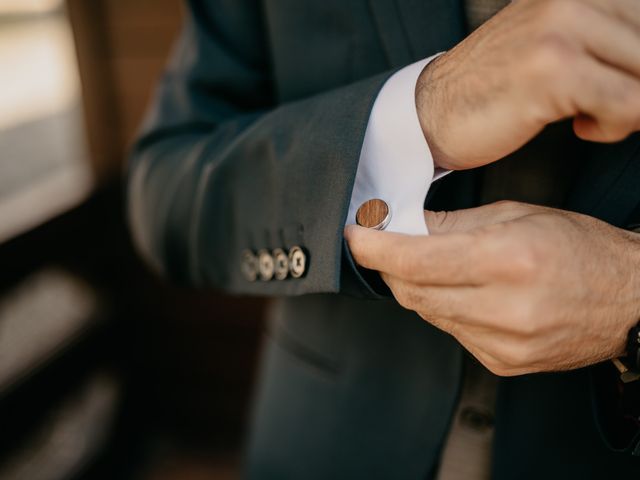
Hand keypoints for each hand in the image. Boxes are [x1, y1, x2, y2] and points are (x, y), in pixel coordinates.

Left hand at [345, 201, 639, 375]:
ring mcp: (503, 343)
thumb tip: (400, 224)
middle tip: (387, 243)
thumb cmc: (579, 248)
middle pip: (411, 291)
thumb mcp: (517, 215)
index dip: (374, 247)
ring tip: (435, 264)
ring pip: (426, 313)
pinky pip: (450, 331)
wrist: (630, 301)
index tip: (354, 234)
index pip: (414, 260)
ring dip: (417, 287)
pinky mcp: (503, 363)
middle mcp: (505, 308)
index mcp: (508, 260)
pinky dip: (443, 308)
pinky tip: (464, 292)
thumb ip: (452, 223)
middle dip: (391, 266)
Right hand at [417, 0, 639, 169]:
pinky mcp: (553, 71)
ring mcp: (561, 31)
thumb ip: (603, 38)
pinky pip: (629, 105)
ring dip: (630, 108)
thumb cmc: (492, 86)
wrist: (432, 112)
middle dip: (637, 87)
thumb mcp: (555, 43)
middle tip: (603, 107)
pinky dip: (614, 127)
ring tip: (591, 115)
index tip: (617, 88)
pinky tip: (580, 126)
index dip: (636, 67)